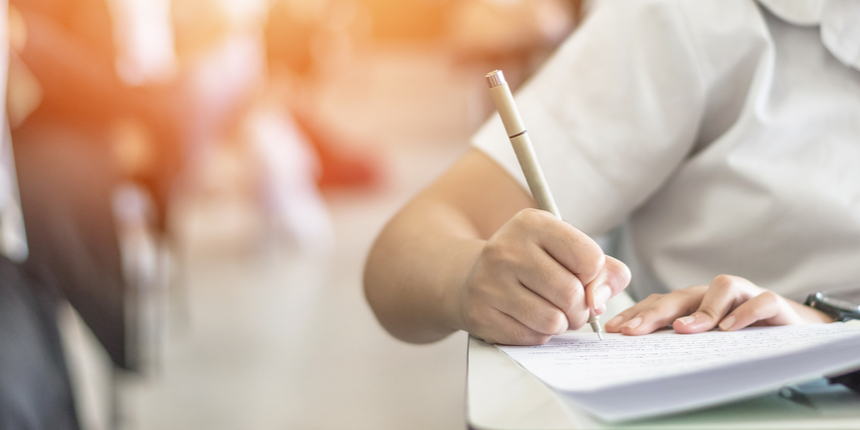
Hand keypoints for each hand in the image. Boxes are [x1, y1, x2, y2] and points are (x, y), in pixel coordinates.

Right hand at [455, 208, 630, 344]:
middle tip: (569, 305)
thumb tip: (597, 302)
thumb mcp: (568, 251)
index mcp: (532, 223)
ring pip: (553, 321)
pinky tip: (525, 318)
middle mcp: (507, 248)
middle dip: (580, 308)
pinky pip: (531, 337)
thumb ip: (605, 271)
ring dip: (560, 324)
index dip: (593, 276)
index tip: (579, 276)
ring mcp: (489, 282)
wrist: (473, 276)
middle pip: (572, 294)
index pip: (589, 258)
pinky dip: (537, 334)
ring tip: (549, 311)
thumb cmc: (533, 264)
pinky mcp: (480, 313)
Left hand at [604, 274, 833, 335]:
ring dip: (701, 310)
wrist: (793, 330)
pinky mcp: (773, 303)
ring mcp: (744, 295)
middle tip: (634, 331)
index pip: (660, 303)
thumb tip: (643, 353)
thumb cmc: (742, 335)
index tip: (614, 330)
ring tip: (683, 330)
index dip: (637, 314)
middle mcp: (714, 294)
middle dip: (654, 313)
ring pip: (720, 288)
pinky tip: (729, 328)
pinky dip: (744, 313)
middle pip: (680, 295)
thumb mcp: (708, 339)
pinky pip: (759, 301)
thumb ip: (680, 341)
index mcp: (694, 302)